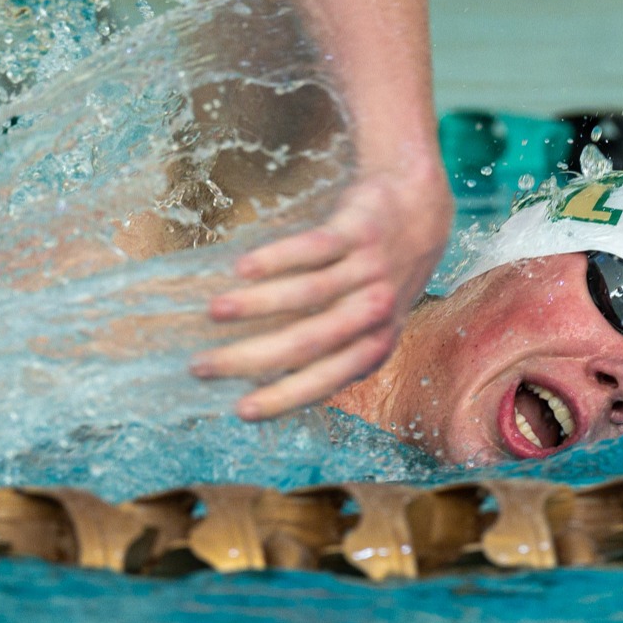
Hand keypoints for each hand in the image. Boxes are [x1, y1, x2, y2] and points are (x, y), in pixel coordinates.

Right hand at [192, 160, 452, 418]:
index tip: (240, 411)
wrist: (419, 211)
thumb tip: (264, 382)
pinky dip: (276, 259)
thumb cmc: (378, 280)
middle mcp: (374, 312)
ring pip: (308, 294)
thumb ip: (331, 352)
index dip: (283, 398)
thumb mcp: (368, 325)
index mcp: (374, 346)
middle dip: (250, 358)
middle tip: (202, 365)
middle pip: (307, 342)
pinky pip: (314, 248)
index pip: (325, 380)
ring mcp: (369, 270)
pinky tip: (242, 268)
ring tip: (214, 311)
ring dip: (256, 305)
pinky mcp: (359, 231)